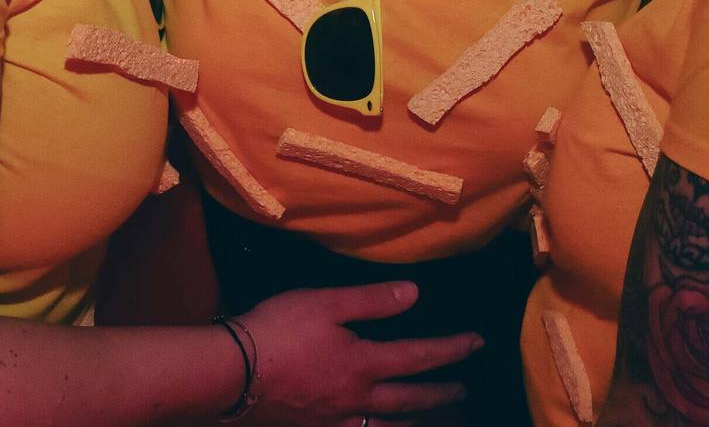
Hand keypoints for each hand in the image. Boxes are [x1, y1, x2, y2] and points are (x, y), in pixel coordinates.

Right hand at [237, 281, 478, 425]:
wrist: (231, 373)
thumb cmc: (278, 331)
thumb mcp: (326, 303)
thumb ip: (372, 300)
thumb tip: (414, 294)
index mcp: (363, 363)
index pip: (419, 356)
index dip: (451, 350)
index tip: (477, 343)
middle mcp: (357, 398)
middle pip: (410, 401)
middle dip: (441, 394)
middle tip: (464, 390)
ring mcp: (335, 420)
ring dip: (416, 424)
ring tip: (434, 423)